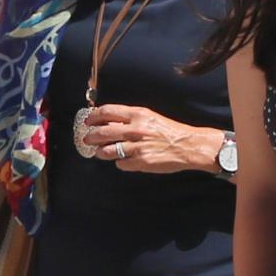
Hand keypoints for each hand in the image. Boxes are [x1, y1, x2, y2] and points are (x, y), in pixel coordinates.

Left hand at [75, 104, 219, 174]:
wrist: (188, 145)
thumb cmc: (169, 130)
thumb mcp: (149, 117)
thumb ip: (129, 118)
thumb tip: (108, 121)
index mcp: (137, 114)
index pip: (106, 112)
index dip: (93, 117)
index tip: (88, 121)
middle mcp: (135, 129)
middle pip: (102, 132)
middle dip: (90, 137)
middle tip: (87, 139)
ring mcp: (137, 147)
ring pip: (107, 151)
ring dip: (101, 152)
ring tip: (101, 152)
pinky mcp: (141, 162)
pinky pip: (120, 164)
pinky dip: (120, 163)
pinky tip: (125, 160)